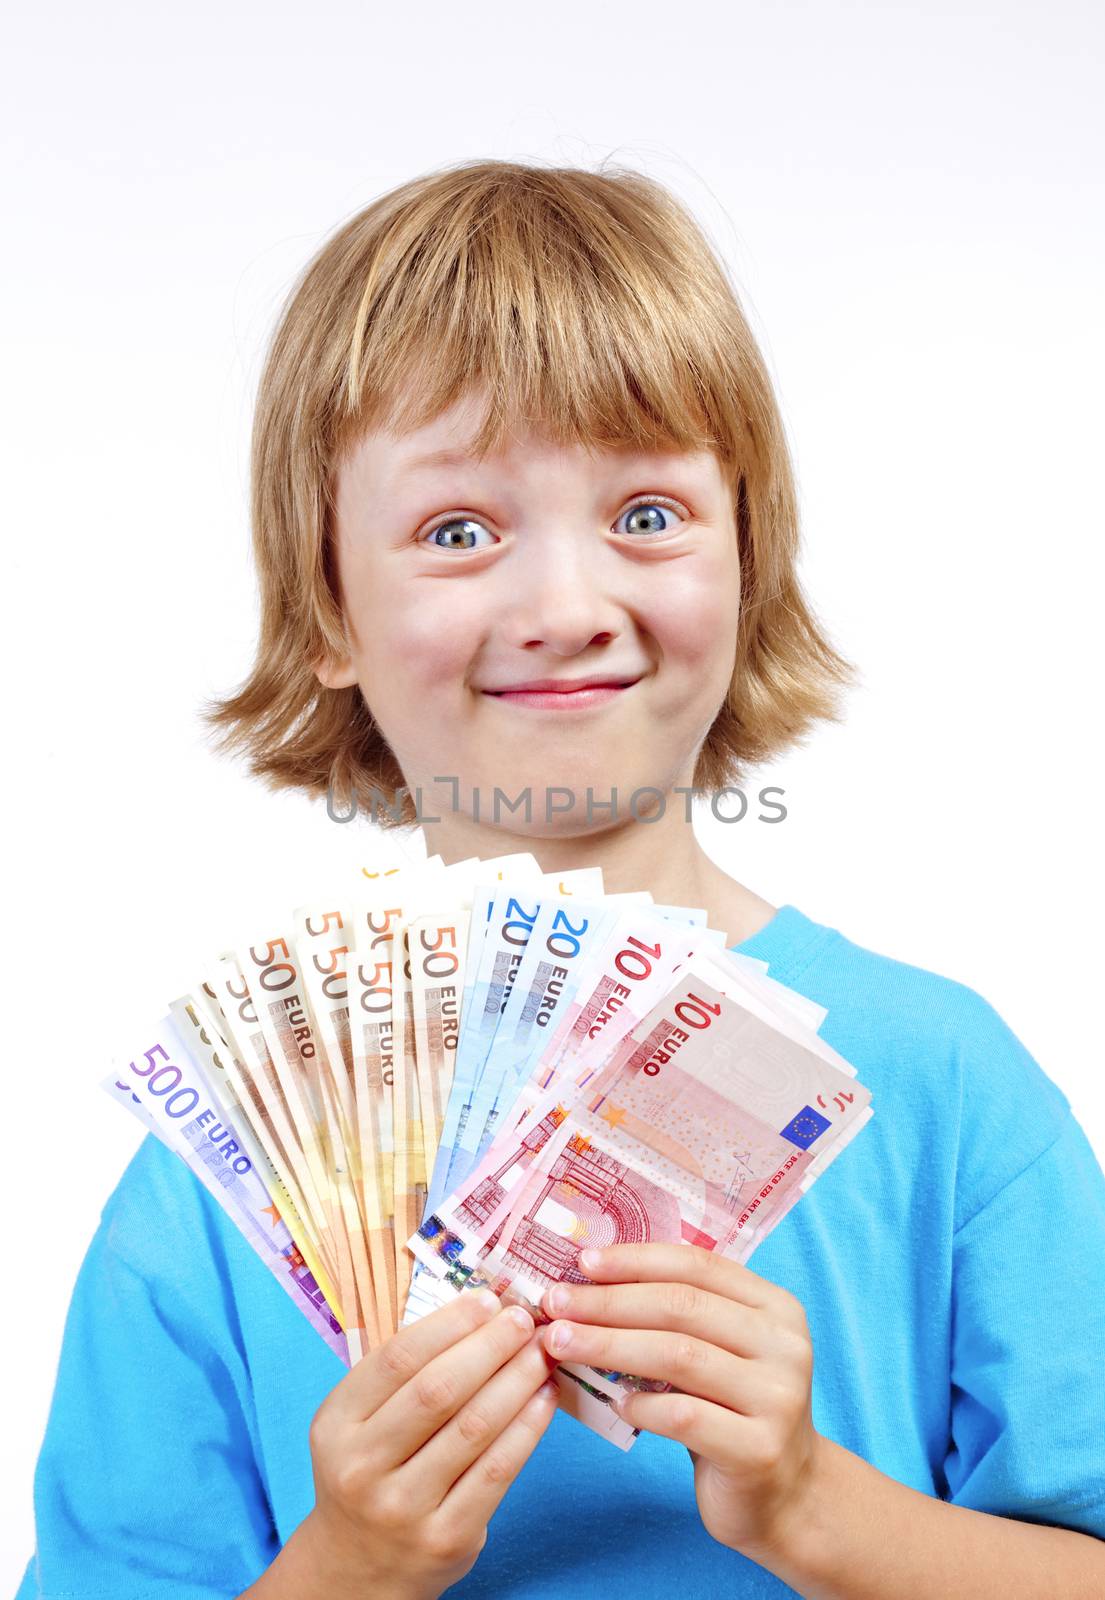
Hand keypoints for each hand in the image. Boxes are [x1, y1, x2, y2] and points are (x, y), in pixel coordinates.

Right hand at [295, 1289, 559, 1599]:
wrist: (357, 1568)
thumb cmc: (370, 1471)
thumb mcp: (358, 1422)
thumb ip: (404, 1374)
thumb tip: (478, 1314)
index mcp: (336, 1424)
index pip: (397, 1359)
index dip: (449, 1324)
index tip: (488, 1300)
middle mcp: (363, 1466)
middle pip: (438, 1390)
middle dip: (489, 1346)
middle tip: (524, 1320)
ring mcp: (403, 1507)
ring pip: (474, 1428)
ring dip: (517, 1381)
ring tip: (542, 1353)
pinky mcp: (446, 1538)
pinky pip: (497, 1471)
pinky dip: (527, 1428)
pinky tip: (543, 1399)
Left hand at [538, 1243, 822, 1561]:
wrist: (784, 1496)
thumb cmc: (732, 1412)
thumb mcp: (719, 1354)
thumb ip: (677, 1319)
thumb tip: (589, 1284)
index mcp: (775, 1308)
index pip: (697, 1266)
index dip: (636, 1259)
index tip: (583, 1262)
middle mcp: (785, 1346)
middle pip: (682, 1307)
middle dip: (609, 1301)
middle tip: (555, 1302)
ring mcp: (777, 1398)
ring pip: (678, 1356)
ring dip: (609, 1345)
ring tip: (561, 1342)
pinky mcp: (759, 1450)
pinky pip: (684, 1417)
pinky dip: (640, 1405)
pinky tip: (612, 1403)